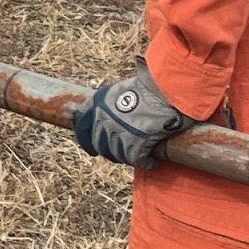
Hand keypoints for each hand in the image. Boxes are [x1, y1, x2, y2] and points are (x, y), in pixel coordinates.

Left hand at [74, 62, 197, 167]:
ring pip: (117, 154)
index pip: (82, 127)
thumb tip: (115, 117)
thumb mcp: (122, 88)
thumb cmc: (150, 85)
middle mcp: (103, 118)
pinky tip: (150, 162)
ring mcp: (119, 131)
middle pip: (99, 144)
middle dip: (109, 152)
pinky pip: (136, 159)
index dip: (85, 141)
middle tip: (120, 155)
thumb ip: (113, 103)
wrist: (167, 87)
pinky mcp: (136, 142)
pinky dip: (144, 162)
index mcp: (98, 103)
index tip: (92, 150)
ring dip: (126, 158)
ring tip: (136, 158)